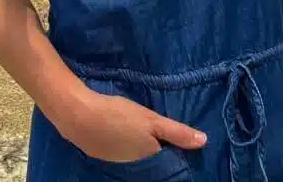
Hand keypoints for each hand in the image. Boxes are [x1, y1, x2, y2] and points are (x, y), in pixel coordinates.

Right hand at [65, 89, 207, 163]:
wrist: (78, 116)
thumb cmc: (118, 116)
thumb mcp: (150, 120)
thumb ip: (176, 132)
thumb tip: (204, 141)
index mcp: (149, 158)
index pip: (168, 160)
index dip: (173, 151)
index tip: (177, 142)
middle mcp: (135, 167)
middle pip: (151, 160)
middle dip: (157, 150)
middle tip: (160, 135)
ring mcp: (117, 162)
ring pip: (135, 158)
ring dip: (139, 149)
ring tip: (142, 133)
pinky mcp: (102, 154)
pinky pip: (121, 154)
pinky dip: (124, 146)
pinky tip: (122, 134)